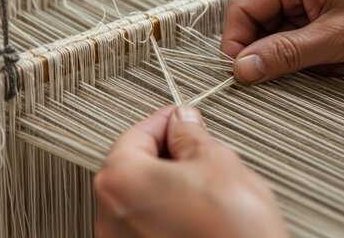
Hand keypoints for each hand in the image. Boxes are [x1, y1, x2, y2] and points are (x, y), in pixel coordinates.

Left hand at [94, 105, 286, 237]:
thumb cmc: (233, 231)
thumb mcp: (217, 162)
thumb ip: (191, 135)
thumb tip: (183, 122)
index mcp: (120, 181)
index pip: (135, 135)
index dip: (164, 121)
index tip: (181, 116)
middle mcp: (110, 216)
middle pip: (133, 167)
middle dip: (164, 152)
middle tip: (194, 144)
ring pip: (141, 197)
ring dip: (166, 182)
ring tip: (202, 181)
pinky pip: (148, 223)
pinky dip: (167, 209)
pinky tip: (197, 209)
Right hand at [221, 0, 343, 83]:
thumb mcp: (335, 39)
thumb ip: (284, 55)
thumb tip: (243, 68)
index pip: (243, 8)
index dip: (238, 44)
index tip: (244, 73)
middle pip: (263, 24)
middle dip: (281, 53)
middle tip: (300, 70)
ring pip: (284, 35)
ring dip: (304, 57)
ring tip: (335, 62)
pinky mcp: (327, 7)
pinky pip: (304, 36)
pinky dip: (318, 54)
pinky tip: (343, 58)